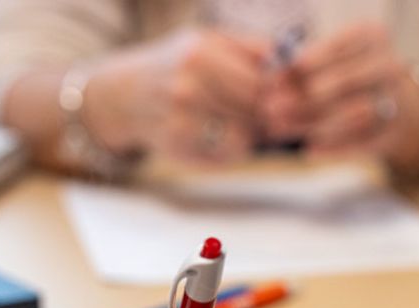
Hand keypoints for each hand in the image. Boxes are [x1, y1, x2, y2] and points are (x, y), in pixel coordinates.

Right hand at [85, 28, 271, 163]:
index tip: (284, 98)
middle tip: (271, 117)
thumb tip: (294, 65)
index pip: (262, 81)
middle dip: (270, 117)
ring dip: (254, 136)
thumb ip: (250, 49)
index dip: (280, 94)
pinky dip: (234, 150)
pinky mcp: (179, 148)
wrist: (125, 95)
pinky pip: (225, 156)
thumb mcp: (208, 41)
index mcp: (201, 54)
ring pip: (244, 138)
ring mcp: (181, 120)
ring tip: (248, 126)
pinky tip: (225, 138)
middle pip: (255, 111)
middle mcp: (189, 87)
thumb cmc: (177, 65)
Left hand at [262, 23, 418, 160]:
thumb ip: (304, 69)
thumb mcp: (329, 63)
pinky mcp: (394, 134)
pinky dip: (335, 149)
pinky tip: (309, 151)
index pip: (338, 47)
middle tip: (271, 110)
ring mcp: (397, 101)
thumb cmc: (348, 77)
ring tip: (280, 130)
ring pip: (352, 114)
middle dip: (303, 97)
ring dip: (312, 124)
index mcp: (373, 37)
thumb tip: (273, 81)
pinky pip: (363, 144)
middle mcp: (390, 66)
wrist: (394, 108)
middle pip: (344, 82)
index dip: (305, 64)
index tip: (276, 79)